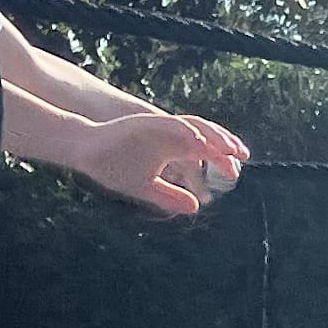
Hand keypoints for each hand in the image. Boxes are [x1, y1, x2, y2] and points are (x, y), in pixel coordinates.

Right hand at [79, 109, 241, 216]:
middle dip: (224, 143)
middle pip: (204, 135)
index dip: (221, 159)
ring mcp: (157, 127)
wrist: (84, 150)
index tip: (237, 172)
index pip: (204, 151)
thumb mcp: (145, 187)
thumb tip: (196, 206)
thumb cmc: (113, 167)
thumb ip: (170, 195)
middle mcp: (168, 135)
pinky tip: (197, 141)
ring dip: (211, 134)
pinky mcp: (145, 121)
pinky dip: (184, 130)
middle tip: (243, 155)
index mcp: (171, 148)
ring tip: (227, 146)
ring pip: (192, 126)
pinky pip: (169, 124)